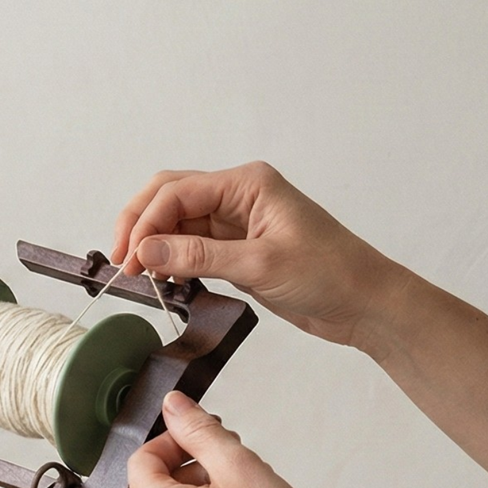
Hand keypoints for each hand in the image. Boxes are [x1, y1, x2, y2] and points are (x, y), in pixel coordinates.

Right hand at [111, 161, 409, 352]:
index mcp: (247, 183)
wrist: (364, 303)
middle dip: (140, 227)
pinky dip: (173, 263)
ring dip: (154, 247)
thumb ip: (198, 257)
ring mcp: (236, 223)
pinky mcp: (237, 250)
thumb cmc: (330, 274)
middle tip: (122, 264)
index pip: (177, 192)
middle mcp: (238, 196)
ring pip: (177, 225)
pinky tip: (166, 282)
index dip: (146, 224)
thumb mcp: (258, 265)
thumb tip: (147, 252)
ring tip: (142, 278)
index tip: (131, 260)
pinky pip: (192, 249)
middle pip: (169, 199)